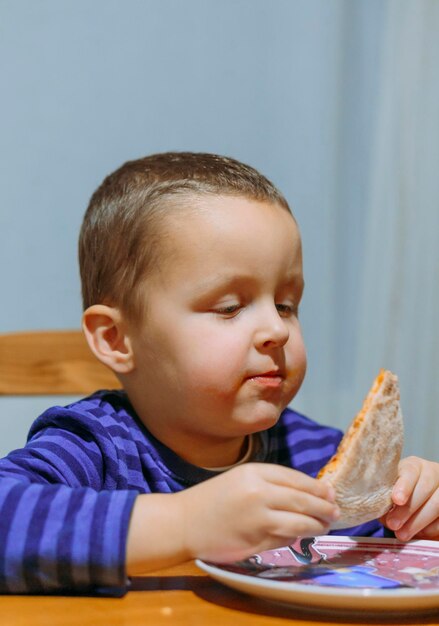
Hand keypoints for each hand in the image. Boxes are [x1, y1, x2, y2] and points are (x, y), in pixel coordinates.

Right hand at [175, 462, 339, 562]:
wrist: (184, 522)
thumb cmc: (213, 499)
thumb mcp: (241, 480)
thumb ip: (271, 483)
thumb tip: (309, 491)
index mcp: (254, 472)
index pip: (296, 478)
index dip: (317, 487)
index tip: (331, 493)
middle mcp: (259, 492)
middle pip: (302, 499)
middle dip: (323, 507)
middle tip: (335, 512)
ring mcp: (258, 518)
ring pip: (299, 522)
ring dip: (316, 525)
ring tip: (324, 525)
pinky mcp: (256, 541)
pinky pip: (284, 539)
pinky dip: (296, 537)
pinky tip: (300, 535)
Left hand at [382, 456, 438, 540]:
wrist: (414, 501)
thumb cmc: (396, 493)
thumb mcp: (389, 490)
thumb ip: (386, 498)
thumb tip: (384, 513)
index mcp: (413, 466)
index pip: (410, 471)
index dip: (404, 485)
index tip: (396, 499)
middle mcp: (431, 473)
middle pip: (425, 488)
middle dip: (408, 509)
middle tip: (393, 524)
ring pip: (437, 504)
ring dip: (418, 522)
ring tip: (402, 534)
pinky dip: (430, 529)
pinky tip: (418, 533)